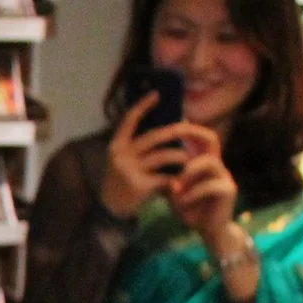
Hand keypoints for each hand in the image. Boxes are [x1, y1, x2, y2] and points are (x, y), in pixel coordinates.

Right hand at [100, 93, 189, 219]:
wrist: (112, 209)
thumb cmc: (123, 180)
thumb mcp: (125, 159)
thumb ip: (142, 145)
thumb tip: (173, 125)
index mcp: (117, 146)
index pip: (130, 120)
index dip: (143, 106)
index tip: (157, 94)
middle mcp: (122, 155)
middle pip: (156, 135)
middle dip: (177, 131)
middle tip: (190, 129)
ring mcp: (130, 170)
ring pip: (166, 155)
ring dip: (182, 156)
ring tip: (190, 160)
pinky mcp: (140, 185)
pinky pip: (167, 176)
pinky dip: (177, 178)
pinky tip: (181, 181)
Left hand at [166, 125, 237, 237]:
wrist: (207, 230)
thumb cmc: (189, 207)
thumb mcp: (172, 190)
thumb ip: (166, 175)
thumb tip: (147, 161)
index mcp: (203, 162)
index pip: (202, 137)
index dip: (189, 128)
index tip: (172, 122)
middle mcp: (217, 165)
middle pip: (211, 140)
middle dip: (192, 135)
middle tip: (171, 139)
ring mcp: (225, 177)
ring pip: (208, 162)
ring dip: (187, 174)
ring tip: (173, 189)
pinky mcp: (229, 191)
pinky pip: (209, 185)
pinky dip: (191, 194)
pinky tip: (180, 203)